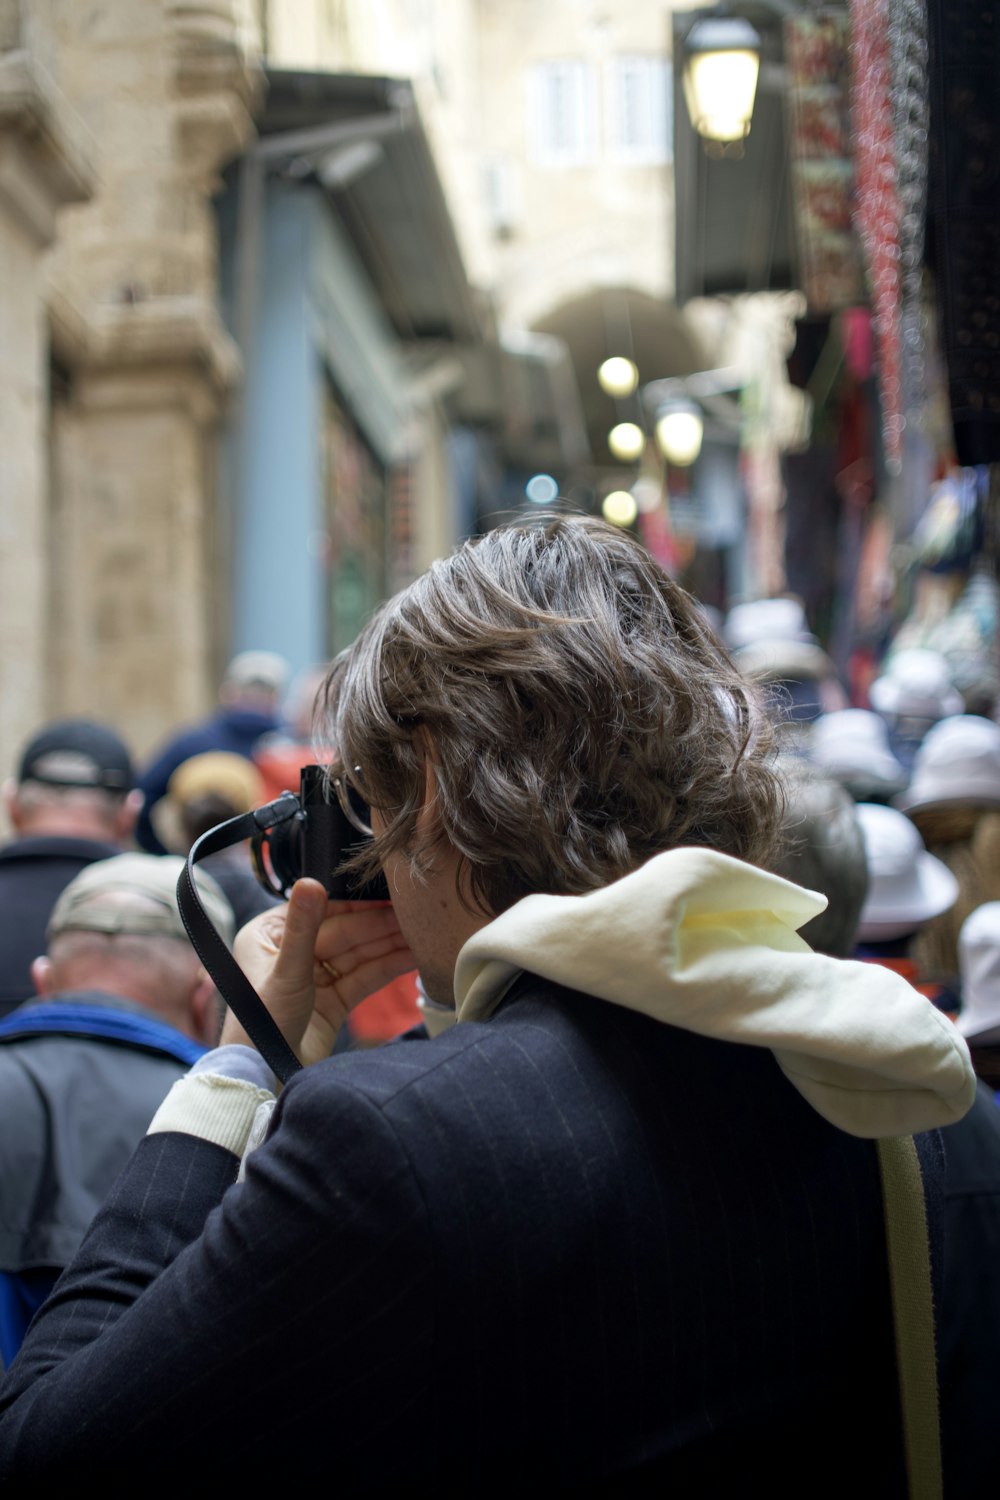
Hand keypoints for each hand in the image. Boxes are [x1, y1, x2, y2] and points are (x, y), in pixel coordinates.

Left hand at [221, 880, 415, 1066]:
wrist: (265, 1081)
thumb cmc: (260, 1027)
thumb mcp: (286, 972)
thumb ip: (303, 928)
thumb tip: (311, 881)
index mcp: (269, 934)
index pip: (323, 914)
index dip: (358, 907)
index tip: (389, 896)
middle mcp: (290, 950)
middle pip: (344, 933)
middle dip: (380, 927)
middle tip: (414, 917)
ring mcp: (313, 976)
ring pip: (358, 955)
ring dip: (389, 946)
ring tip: (421, 935)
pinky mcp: (331, 1000)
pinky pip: (363, 977)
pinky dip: (387, 968)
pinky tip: (412, 957)